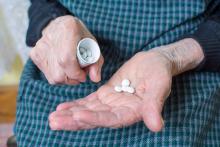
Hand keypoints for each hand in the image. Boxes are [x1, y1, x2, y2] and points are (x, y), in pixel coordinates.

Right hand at [30, 15, 103, 84]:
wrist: (60, 25)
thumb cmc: (80, 36)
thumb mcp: (93, 46)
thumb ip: (96, 62)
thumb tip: (95, 79)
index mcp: (68, 30)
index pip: (66, 61)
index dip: (76, 73)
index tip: (83, 75)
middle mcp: (50, 38)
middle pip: (59, 74)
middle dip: (73, 79)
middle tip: (79, 72)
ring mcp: (40, 47)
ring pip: (53, 77)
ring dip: (66, 78)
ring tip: (72, 69)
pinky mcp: (34, 54)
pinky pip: (48, 74)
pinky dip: (58, 75)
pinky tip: (63, 67)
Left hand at [49, 38, 203, 131]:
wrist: (154, 62)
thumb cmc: (160, 73)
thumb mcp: (159, 85)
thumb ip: (154, 105)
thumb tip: (156, 126)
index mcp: (133, 112)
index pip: (111, 119)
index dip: (95, 119)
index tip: (77, 115)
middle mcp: (120, 111)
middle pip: (95, 119)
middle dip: (74, 120)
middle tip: (54, 122)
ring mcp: (111, 103)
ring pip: (88, 111)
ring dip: (70, 114)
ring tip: (52, 118)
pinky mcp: (105, 94)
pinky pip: (89, 101)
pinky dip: (75, 104)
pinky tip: (61, 108)